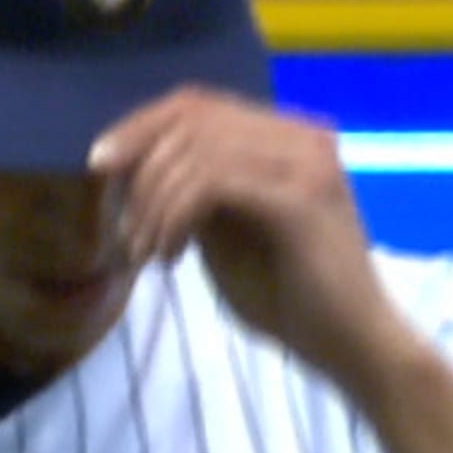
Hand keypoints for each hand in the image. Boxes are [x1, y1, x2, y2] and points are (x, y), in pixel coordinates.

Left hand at [88, 88, 420, 386]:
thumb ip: (196, 194)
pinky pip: (211, 184)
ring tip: (145, 255)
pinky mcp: (301, 197)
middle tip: (123, 230)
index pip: (200, 104)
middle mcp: (302, 136)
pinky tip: (170, 258)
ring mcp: (306, 162)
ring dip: (153, 204)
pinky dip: (174, 217)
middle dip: (139, 166)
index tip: (100, 164)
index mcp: (287, 138)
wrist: (353, 348)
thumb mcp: (227, 235)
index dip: (140, 125)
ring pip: (196, 151)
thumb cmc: (292, 300)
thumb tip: (139, 168)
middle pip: (193, 117)